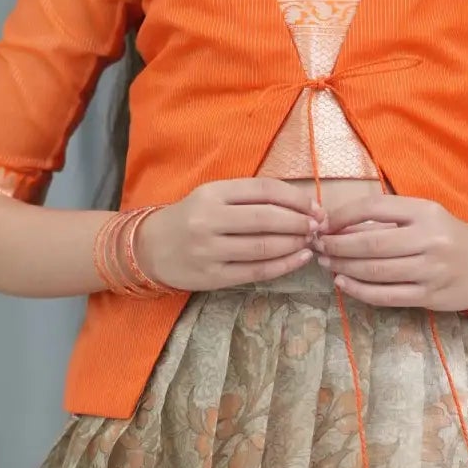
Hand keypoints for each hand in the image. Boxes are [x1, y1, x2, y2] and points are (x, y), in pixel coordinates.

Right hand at [135, 176, 322, 290]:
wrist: (149, 249)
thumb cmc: (190, 219)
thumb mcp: (212, 196)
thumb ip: (249, 197)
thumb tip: (299, 204)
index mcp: (212, 193)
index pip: (263, 190)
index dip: (295, 198)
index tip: (314, 207)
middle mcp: (209, 220)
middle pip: (267, 218)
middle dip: (299, 222)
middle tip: (317, 227)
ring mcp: (209, 250)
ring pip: (264, 246)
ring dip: (294, 244)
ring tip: (310, 242)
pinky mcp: (212, 276)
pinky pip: (256, 271)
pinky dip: (283, 265)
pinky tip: (299, 259)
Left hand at [313, 192, 467, 311]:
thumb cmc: (447, 237)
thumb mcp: (425, 217)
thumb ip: (388, 219)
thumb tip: (339, 225)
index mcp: (425, 212)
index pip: (374, 207)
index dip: (343, 216)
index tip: (324, 223)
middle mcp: (428, 239)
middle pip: (371, 243)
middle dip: (337, 245)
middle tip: (317, 246)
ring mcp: (429, 269)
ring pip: (375, 271)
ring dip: (344, 267)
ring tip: (326, 263)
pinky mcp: (428, 295)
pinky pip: (386, 295)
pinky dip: (359, 290)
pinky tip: (343, 283)